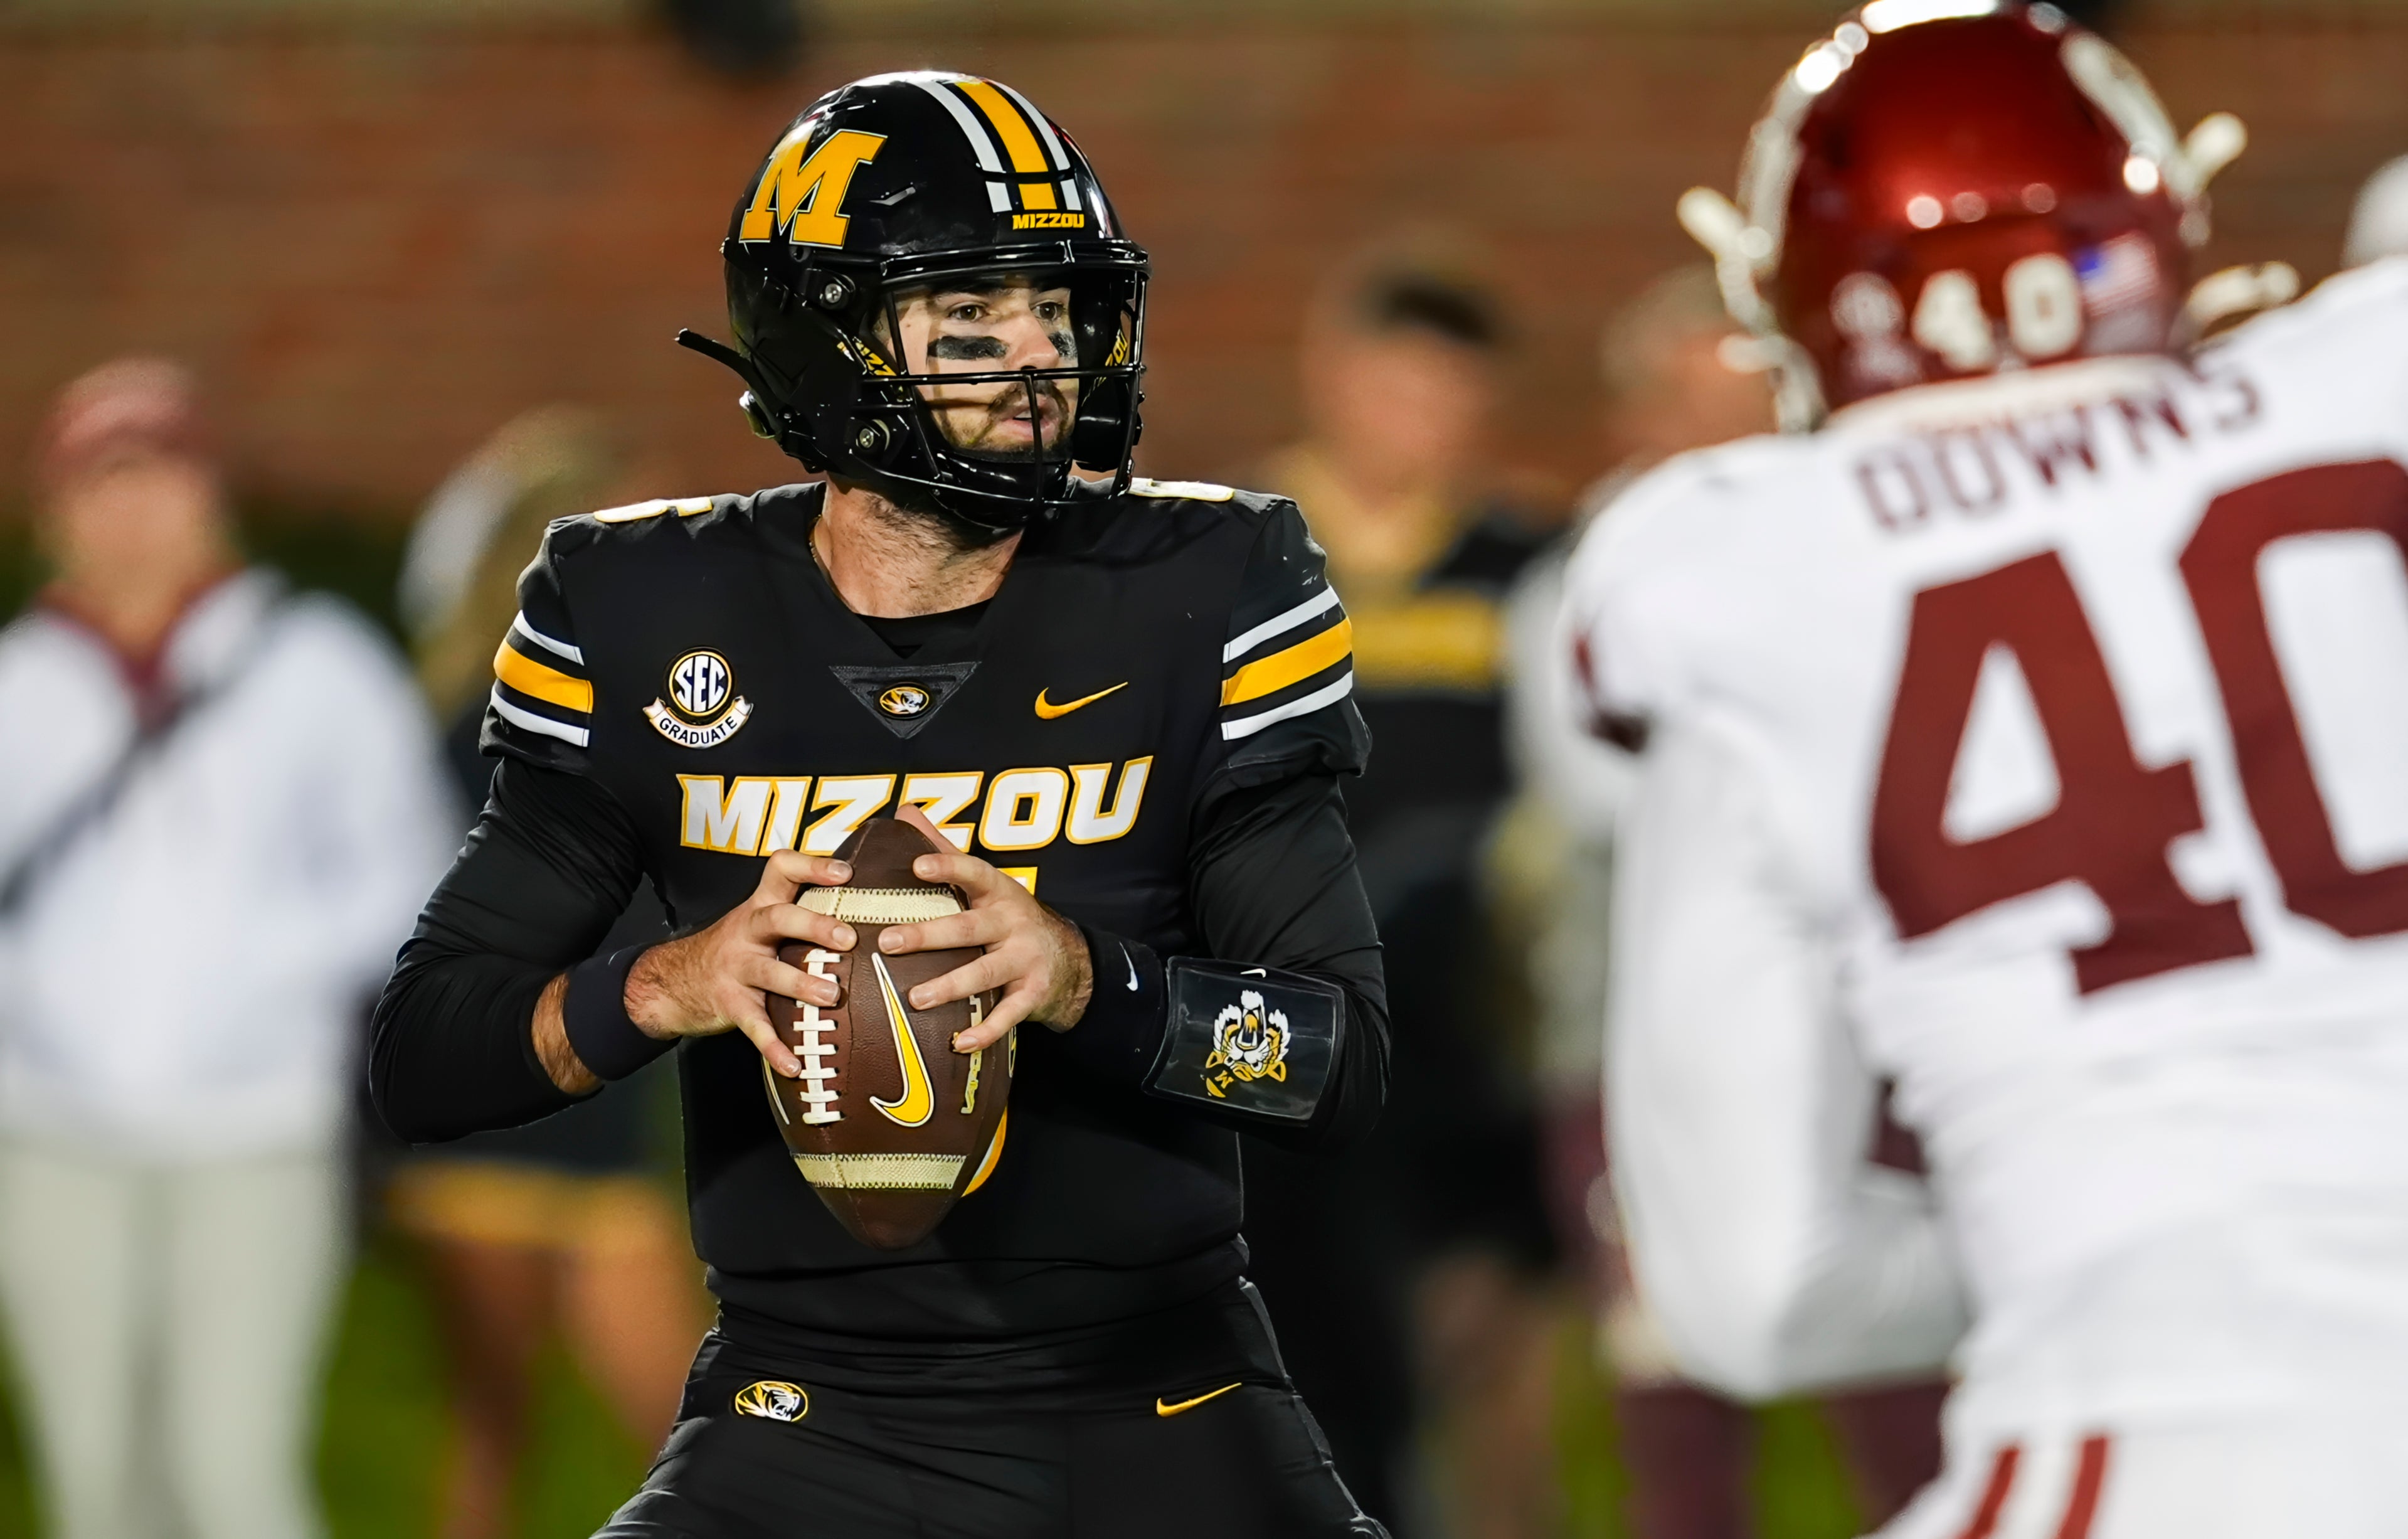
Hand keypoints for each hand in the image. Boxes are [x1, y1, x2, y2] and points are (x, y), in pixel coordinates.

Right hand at [621, 849, 858, 1076]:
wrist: (670, 982)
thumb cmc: (733, 950)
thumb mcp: (757, 922)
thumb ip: (797, 913)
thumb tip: (861, 913)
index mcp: (760, 907)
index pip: (781, 870)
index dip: (811, 866)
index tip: (846, 872)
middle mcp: (747, 932)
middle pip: (778, 918)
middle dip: (814, 925)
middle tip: (847, 938)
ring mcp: (736, 968)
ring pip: (769, 972)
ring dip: (801, 984)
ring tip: (831, 996)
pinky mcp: (730, 1004)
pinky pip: (754, 1027)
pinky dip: (774, 1048)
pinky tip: (794, 1065)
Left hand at [879, 803, 1092, 1051]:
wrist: (1068, 960)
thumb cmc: (1009, 917)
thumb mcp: (985, 881)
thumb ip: (944, 848)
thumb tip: (905, 810)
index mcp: (998, 892)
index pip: (973, 873)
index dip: (947, 868)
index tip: (916, 866)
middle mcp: (1013, 923)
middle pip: (969, 928)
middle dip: (929, 935)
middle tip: (889, 942)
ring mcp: (1025, 960)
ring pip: (985, 973)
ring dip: (951, 986)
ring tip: (916, 998)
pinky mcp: (1032, 994)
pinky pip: (1007, 1016)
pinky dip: (985, 1031)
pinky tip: (959, 1043)